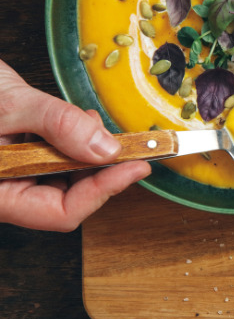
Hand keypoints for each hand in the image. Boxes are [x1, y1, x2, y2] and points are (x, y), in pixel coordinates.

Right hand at [0, 60, 149, 230]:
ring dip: (88, 153)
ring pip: (65, 178)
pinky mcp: (18, 157)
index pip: (60, 213)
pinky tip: (75, 121)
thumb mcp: (8, 105)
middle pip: (68, 198)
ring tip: (87, 123)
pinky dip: (73, 140)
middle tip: (130, 145)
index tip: (136, 166)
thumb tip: (105, 148)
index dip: (103, 192)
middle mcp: (4, 190)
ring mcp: (12, 175)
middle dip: (100, 170)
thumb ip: (57, 125)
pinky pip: (55, 159)